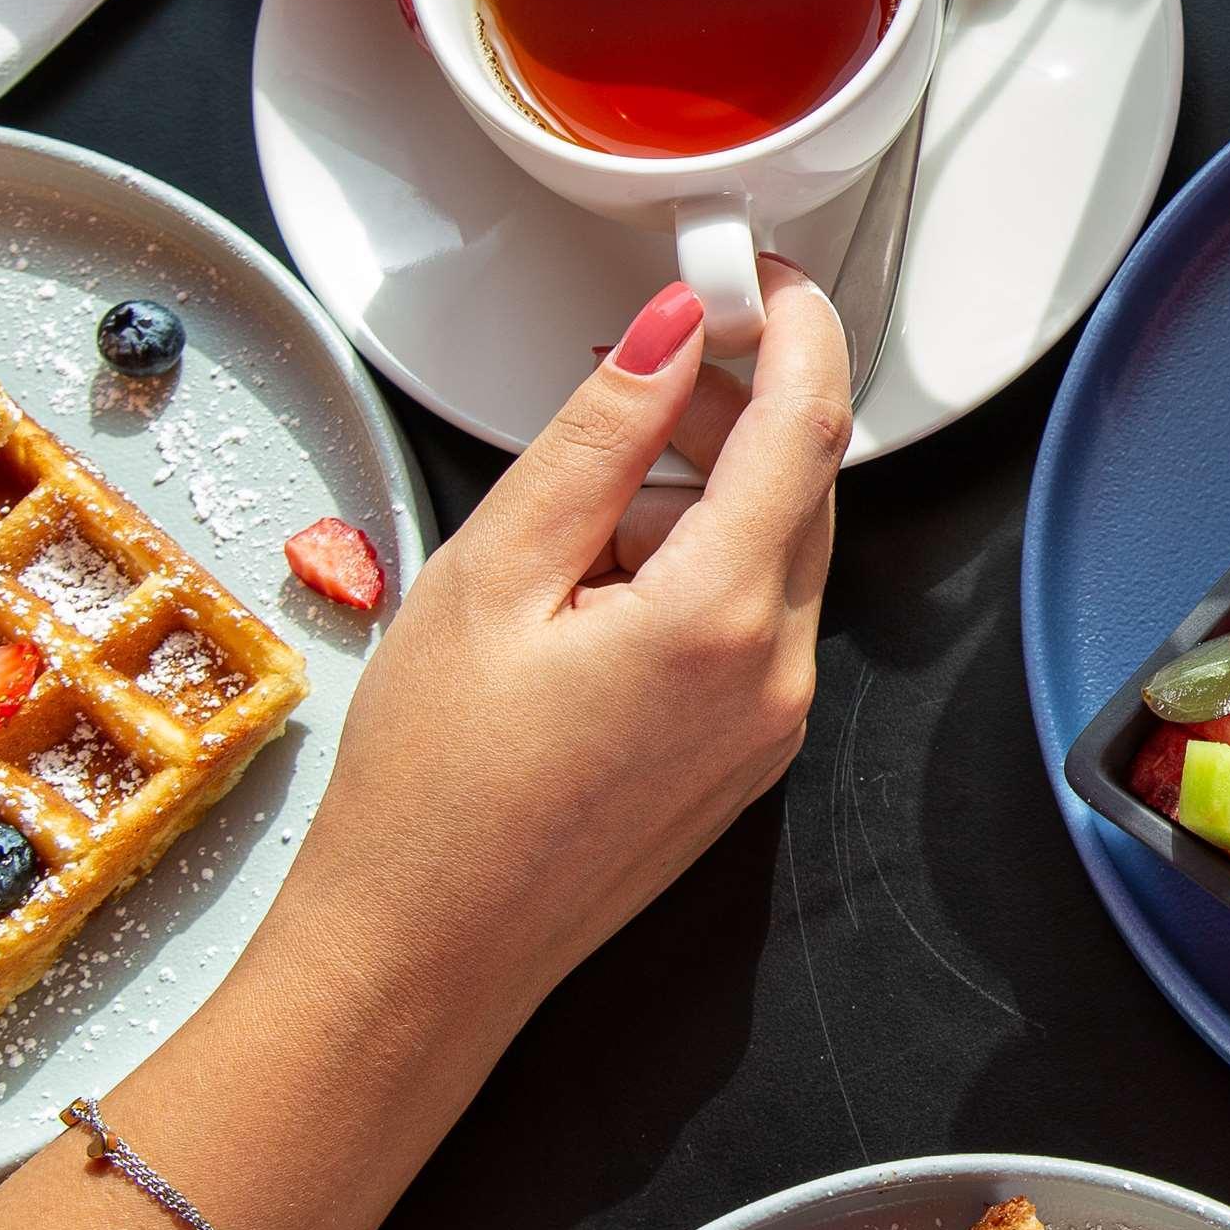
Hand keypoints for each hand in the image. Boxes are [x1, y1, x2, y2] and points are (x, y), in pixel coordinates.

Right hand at [270, 262, 850, 1020]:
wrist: (422, 952)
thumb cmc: (430, 791)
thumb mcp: (493, 573)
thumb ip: (596, 439)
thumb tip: (670, 339)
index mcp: (719, 621)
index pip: (808, 427)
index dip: (795, 328)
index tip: (756, 276)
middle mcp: (774, 676)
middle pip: (803, 487)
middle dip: (734, 409)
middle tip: (642, 366)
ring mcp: (771, 723)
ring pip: (776, 550)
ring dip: (702, 496)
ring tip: (576, 518)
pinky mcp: (748, 753)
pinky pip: (751, 619)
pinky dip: (694, 569)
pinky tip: (595, 588)